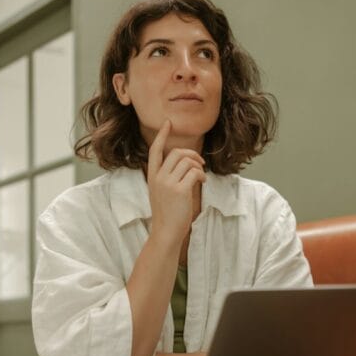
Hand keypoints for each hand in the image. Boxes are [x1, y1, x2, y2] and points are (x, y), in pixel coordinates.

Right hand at [147, 119, 205, 246]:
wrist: (166, 232)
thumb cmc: (167, 214)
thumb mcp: (162, 192)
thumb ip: (169, 177)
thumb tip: (187, 165)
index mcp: (152, 176)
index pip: (155, 150)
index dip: (162, 135)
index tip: (168, 123)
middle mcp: (158, 177)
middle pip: (176, 152)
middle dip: (192, 154)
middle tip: (200, 164)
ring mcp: (168, 183)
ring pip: (187, 161)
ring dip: (199, 166)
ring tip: (201, 177)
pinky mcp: (180, 190)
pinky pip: (195, 172)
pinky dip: (202, 175)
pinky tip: (202, 182)